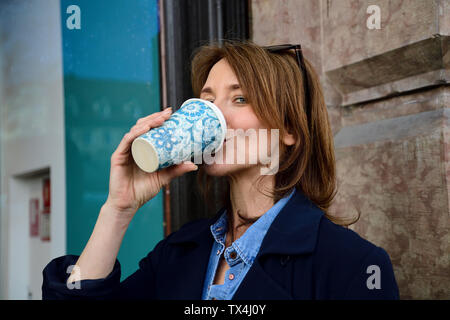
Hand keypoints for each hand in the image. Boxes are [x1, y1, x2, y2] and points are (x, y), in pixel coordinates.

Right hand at [104, 107, 197, 221]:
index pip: (150, 129)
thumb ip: (176, 170)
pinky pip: (127, 141)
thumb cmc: (143, 190)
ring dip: (148, 122)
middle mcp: (133, 146)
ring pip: (136, 130)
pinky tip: (145, 128)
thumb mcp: (164, 177)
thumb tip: (194, 165)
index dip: (159, 119)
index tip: (172, 113)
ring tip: (160, 119)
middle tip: (168, 113)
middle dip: (155, 117)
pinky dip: (136, 133)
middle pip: (143, 126)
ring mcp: (125, 150)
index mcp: (142, 148)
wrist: (128, 204)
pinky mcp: (118, 156)